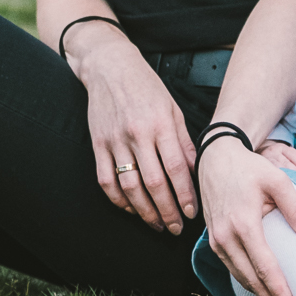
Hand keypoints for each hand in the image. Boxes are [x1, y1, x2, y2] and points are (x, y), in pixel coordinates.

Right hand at [71, 26, 197, 232]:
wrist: (110, 68)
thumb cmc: (147, 88)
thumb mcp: (173, 109)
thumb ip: (184, 142)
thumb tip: (197, 172)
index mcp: (161, 125)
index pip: (176, 169)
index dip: (185, 195)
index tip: (192, 213)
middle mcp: (138, 134)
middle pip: (154, 183)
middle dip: (167, 211)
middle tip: (176, 228)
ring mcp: (115, 141)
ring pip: (130, 187)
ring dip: (144, 212)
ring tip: (157, 224)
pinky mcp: (98, 145)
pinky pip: (106, 180)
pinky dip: (118, 200)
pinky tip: (131, 209)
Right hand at [196, 141, 295, 295]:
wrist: (215, 158)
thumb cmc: (248, 168)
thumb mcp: (278, 180)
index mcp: (243, 224)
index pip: (264, 267)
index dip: (279, 292)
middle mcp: (226, 238)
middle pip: (251, 280)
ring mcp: (217, 241)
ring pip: (241, 278)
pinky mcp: (214, 242)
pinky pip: (233, 269)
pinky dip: (249, 283)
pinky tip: (263, 291)